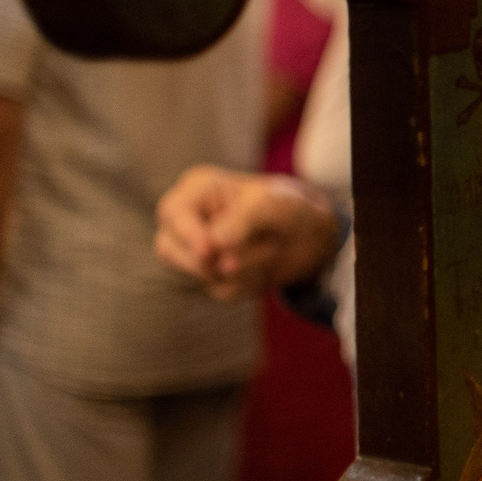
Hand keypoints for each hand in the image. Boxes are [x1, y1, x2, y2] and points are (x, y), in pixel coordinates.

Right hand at [154, 165, 339, 300]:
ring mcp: (195, 250)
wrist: (311, 237)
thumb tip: (214, 245)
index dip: (188, 234)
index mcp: (199, 189)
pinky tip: (266, 266)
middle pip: (170, 249)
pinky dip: (249, 284)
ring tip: (271, 249)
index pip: (173, 213)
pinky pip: (221, 291)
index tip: (209, 251)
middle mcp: (188, 219)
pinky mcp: (209, 277)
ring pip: (201, 275)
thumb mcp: (275, 205)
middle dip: (220, 257)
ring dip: (244, 270)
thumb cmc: (288, 208)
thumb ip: (244, 218)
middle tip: (268, 247)